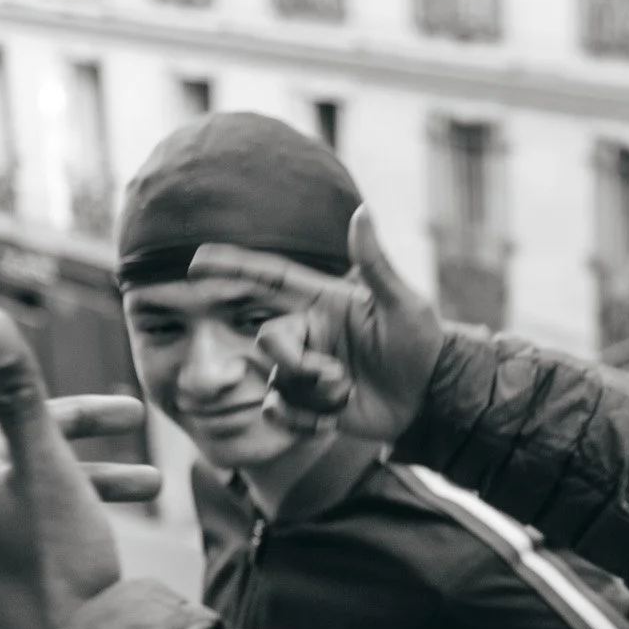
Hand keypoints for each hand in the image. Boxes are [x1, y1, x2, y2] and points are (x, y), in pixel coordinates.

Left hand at [0, 307, 125, 628]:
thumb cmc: (57, 573)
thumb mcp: (50, 471)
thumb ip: (19, 393)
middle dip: (71, 422)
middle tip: (131, 419)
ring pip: (18, 482)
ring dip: (83, 472)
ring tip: (150, 488)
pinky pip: (18, 521)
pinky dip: (62, 506)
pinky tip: (105, 527)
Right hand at [189, 207, 440, 441]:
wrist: (432, 398)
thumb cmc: (422, 345)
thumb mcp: (403, 304)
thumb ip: (375, 263)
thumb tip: (363, 210)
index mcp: (324, 303)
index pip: (269, 279)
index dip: (233, 267)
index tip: (195, 260)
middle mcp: (309, 333)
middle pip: (268, 341)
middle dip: (295, 362)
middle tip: (338, 377)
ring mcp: (306, 369)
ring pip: (277, 381)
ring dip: (313, 394)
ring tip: (349, 393)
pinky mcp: (308, 403)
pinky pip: (281, 411)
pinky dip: (306, 418)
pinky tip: (336, 418)